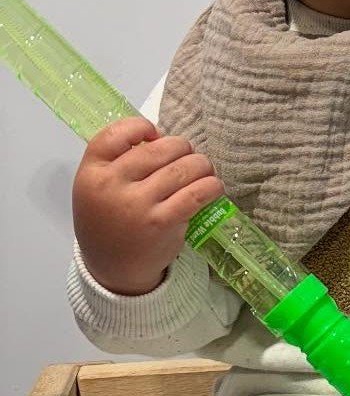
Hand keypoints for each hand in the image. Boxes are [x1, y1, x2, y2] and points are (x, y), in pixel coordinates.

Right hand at [73, 117, 223, 295]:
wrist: (113, 268)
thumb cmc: (109, 220)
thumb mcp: (96, 188)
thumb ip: (118, 161)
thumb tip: (162, 138)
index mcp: (91, 172)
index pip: (115, 134)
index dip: (140, 127)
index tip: (155, 135)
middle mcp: (111, 185)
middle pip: (159, 148)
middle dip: (182, 148)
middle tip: (187, 157)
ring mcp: (137, 205)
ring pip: (183, 168)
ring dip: (201, 165)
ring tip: (203, 170)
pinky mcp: (162, 222)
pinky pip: (197, 193)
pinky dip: (211, 185)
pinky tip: (213, 187)